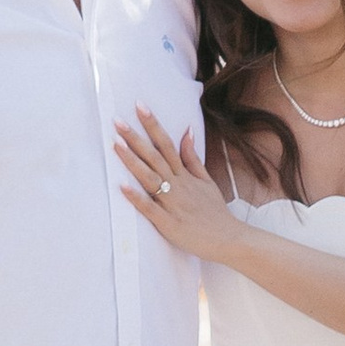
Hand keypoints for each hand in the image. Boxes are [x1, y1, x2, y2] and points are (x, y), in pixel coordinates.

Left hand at [115, 107, 234, 258]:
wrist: (229, 239)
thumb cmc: (214, 211)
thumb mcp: (206, 181)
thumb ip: (192, 157)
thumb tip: (187, 131)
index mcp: (185, 175)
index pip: (166, 143)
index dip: (152, 124)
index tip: (139, 106)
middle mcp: (178, 185)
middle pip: (154, 156)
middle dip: (135, 137)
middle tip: (117, 120)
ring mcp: (173, 204)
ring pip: (149, 178)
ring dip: (132, 161)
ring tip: (115, 144)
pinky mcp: (168, 224)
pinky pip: (150, 209)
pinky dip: (137, 198)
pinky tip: (122, 187)